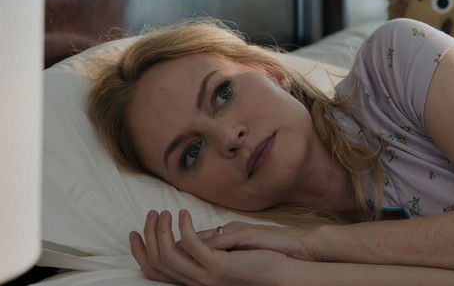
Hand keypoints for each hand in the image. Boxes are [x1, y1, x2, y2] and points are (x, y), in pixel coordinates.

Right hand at [130, 209, 296, 284]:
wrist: (281, 274)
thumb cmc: (257, 262)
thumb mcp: (225, 253)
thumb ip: (206, 248)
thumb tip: (187, 237)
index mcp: (195, 279)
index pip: (157, 270)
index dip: (141, 251)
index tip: (135, 232)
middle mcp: (196, 281)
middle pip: (158, 262)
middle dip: (148, 236)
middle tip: (150, 215)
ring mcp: (206, 275)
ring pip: (169, 255)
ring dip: (162, 231)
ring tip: (163, 212)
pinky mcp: (217, 266)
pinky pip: (191, 246)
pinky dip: (184, 228)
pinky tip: (184, 213)